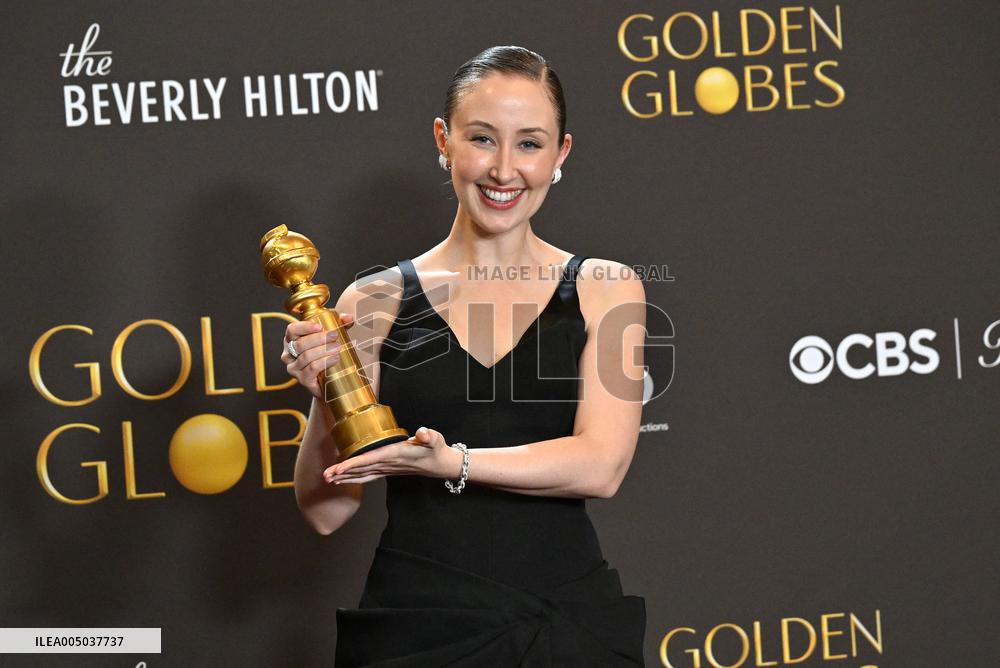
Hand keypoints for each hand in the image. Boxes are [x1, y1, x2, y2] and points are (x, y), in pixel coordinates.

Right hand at [281, 314, 354, 400]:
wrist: (329, 381)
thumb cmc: (326, 355)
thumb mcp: (331, 337)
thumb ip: (339, 324)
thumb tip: (348, 318)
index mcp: (291, 340)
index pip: (292, 330)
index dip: (304, 327)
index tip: (320, 326)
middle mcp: (288, 354)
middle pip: (300, 344)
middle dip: (319, 339)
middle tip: (334, 336)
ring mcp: (294, 368)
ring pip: (306, 357)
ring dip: (323, 350)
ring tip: (337, 347)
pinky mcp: (302, 380)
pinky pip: (311, 369)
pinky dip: (324, 362)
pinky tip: (335, 358)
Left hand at [323, 427, 462, 484]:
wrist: (441, 464)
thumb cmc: (436, 449)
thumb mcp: (435, 439)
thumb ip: (428, 436)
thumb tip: (423, 432)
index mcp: (395, 454)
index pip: (369, 460)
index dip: (353, 464)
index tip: (338, 468)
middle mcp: (388, 464)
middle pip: (361, 470)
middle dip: (342, 473)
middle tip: (325, 476)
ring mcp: (387, 469)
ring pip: (362, 475)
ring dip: (345, 477)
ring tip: (328, 479)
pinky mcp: (388, 470)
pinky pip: (368, 476)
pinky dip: (355, 478)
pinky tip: (343, 480)